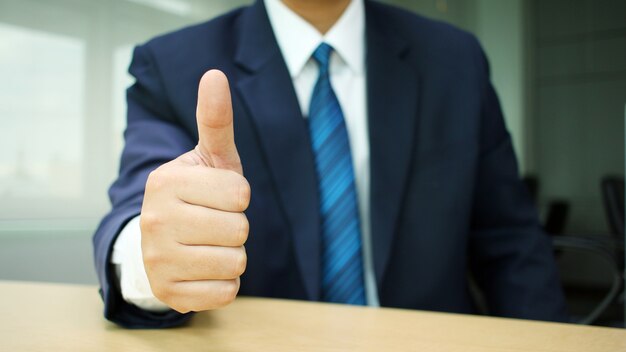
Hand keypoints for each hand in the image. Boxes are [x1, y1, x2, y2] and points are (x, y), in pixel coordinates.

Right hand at [140, 70, 249, 312]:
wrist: (163, 241)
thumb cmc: (198, 194)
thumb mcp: (209, 157)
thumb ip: (215, 119)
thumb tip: (215, 74)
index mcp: (166, 182)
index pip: (241, 194)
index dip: (239, 196)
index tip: (219, 196)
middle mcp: (155, 220)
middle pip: (239, 230)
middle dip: (236, 226)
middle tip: (213, 222)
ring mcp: (158, 260)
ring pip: (235, 262)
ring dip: (232, 255)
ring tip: (209, 244)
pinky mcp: (170, 293)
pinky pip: (226, 292)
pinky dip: (224, 282)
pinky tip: (204, 268)